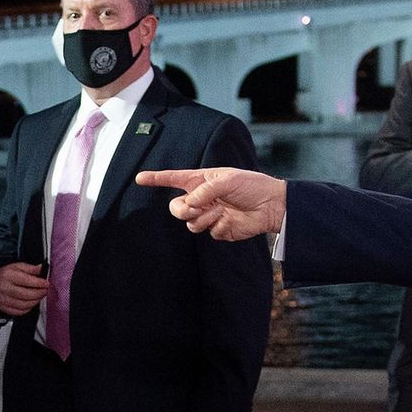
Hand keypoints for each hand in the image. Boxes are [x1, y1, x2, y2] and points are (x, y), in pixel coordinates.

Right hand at [0, 262, 49, 316]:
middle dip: (39, 294)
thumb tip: (42, 268)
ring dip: (35, 301)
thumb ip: (31, 268)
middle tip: (45, 291)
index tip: (46, 284)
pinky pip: (19, 312)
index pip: (27, 281)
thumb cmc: (7, 274)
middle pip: (26, 295)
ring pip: (24, 305)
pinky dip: (28, 308)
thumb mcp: (18, 266)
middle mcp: (4, 288)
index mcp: (8, 275)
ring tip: (39, 296)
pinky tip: (30, 302)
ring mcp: (3, 299)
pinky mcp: (3, 308)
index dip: (39, 283)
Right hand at [137, 168, 286, 240]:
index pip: (173, 179)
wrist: (271, 205)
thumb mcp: (228, 179)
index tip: (139, 179)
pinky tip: (231, 219)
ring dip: (203, 217)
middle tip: (196, 207)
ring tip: (220, 211)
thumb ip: (205, 190)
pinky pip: (208, 232)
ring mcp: (208, 215)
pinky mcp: (218, 229)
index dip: (156, 179)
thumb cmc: (251, 186)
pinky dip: (218, 225)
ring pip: (190, 223)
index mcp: (201, 181)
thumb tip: (190, 204)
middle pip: (176, 208)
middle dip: (183, 209)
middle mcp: (202, 199)